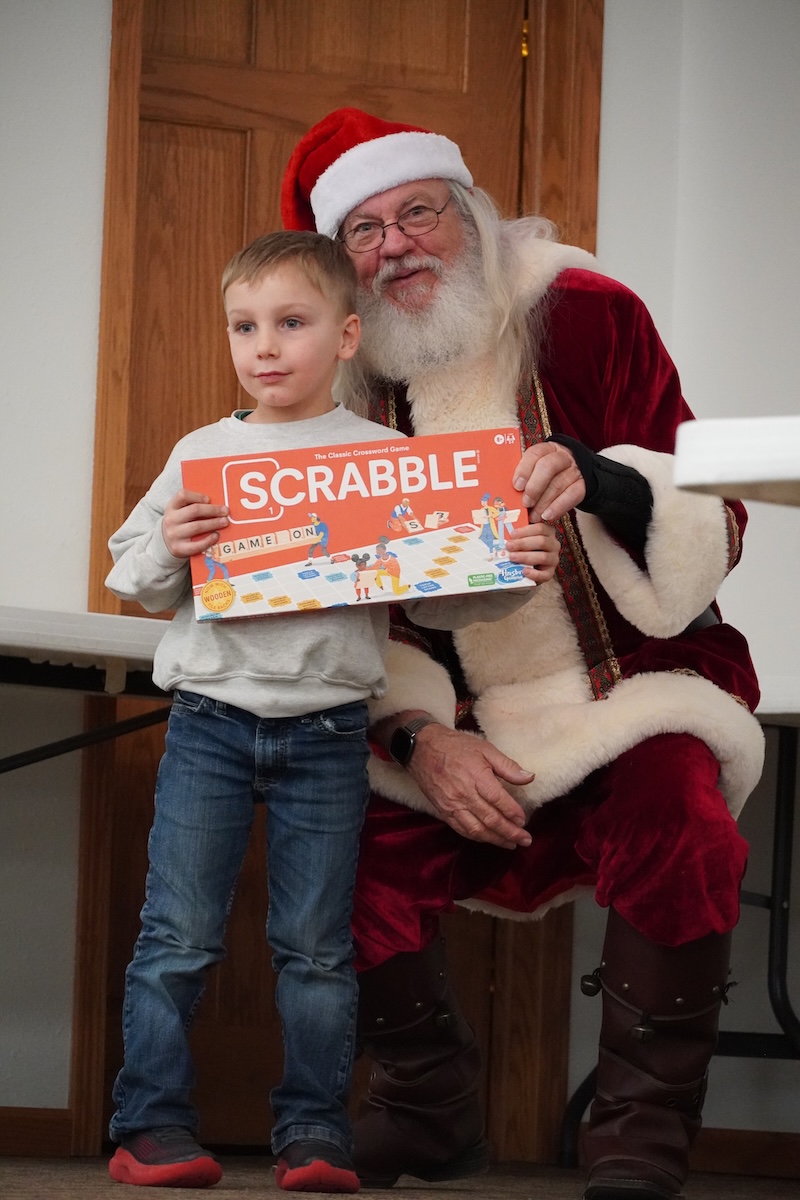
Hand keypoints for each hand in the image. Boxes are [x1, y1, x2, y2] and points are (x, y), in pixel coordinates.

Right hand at [162, 489, 228, 558]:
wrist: (165, 543)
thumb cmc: (180, 524)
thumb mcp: (180, 512)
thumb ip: (193, 506)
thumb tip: (217, 505)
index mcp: (171, 507)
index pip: (183, 495)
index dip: (197, 496)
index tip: (209, 499)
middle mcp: (170, 519)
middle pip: (194, 510)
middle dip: (212, 510)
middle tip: (225, 511)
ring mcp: (174, 534)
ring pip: (197, 526)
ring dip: (213, 523)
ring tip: (224, 522)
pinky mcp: (178, 548)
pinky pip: (196, 545)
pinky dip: (208, 540)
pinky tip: (216, 535)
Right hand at [407, 724, 533, 848]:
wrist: (422, 748)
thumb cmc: (456, 747)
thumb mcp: (485, 749)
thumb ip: (508, 766)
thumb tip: (529, 777)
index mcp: (477, 777)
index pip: (499, 801)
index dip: (513, 813)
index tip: (524, 820)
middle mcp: (464, 794)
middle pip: (491, 819)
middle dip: (510, 832)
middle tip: (525, 840)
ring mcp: (452, 805)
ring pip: (476, 830)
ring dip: (495, 839)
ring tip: (510, 844)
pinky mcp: (443, 811)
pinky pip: (461, 829)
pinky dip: (477, 837)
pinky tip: (488, 839)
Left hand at [505, 520, 559, 581]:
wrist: (528, 568)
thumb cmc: (524, 549)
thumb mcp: (522, 538)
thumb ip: (518, 534)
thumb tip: (504, 529)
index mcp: (548, 533)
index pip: (540, 528)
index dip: (526, 531)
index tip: (512, 534)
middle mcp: (553, 545)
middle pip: (541, 541)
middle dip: (523, 544)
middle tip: (509, 546)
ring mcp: (553, 559)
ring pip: (543, 557)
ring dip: (526, 557)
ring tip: (512, 557)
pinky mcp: (550, 573)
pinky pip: (544, 574)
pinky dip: (534, 574)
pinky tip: (524, 571)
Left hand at [513, 442, 585, 521]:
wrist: (576, 474)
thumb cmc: (547, 474)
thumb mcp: (535, 469)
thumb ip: (524, 476)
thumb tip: (505, 491)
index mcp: (547, 449)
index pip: (535, 454)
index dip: (524, 469)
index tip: (517, 486)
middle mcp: (562, 457)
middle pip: (548, 467)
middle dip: (534, 487)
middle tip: (525, 503)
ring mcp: (574, 470)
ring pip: (558, 484)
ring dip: (543, 502)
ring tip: (534, 516)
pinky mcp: (583, 484)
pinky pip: (572, 495)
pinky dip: (559, 507)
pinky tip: (548, 515)